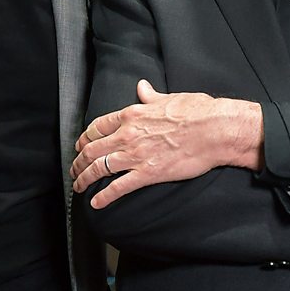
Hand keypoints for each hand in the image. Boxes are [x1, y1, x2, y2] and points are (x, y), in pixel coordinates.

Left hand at [70, 80, 261, 208]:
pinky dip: (104, 197)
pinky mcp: (148, 173)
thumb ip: (150, 96)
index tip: (80, 145)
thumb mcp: (169, 98)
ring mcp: (136, 155)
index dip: (84, 138)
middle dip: (79, 160)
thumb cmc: (196, 111)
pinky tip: (96, 203)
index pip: (97, 127)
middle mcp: (128, 135)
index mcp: (132, 114)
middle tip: (74, 168)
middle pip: (92, 149)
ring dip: (84, 178)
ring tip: (78, 185)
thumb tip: (142, 87)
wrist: (214, 130)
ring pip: (99, 168)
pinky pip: (118, 187)